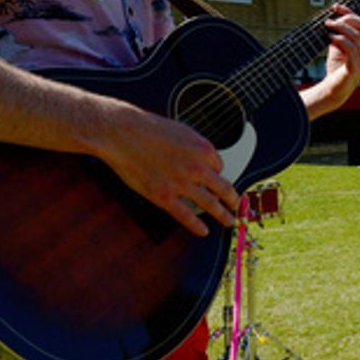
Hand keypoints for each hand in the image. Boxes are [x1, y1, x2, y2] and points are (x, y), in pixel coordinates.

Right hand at [94, 105, 238, 236]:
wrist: (122, 134)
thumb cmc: (148, 129)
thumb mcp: (182, 131)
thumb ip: (196, 147)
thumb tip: (206, 160)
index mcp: (203, 150)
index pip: (219, 166)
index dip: (217, 173)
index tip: (215, 179)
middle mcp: (196, 168)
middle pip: (223, 188)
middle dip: (232, 199)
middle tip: (236, 205)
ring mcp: (181, 184)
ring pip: (210, 204)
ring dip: (222, 215)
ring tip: (229, 221)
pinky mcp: (163, 196)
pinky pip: (186, 215)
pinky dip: (197, 226)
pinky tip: (203, 231)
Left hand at [304, 5, 359, 119]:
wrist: (334, 88)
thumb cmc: (337, 67)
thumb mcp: (339, 45)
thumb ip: (341, 33)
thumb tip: (334, 16)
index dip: (350, 12)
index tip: (335, 7)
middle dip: (349, 19)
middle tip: (332, 21)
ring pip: (357, 35)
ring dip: (340, 28)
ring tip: (327, 28)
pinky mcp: (356, 68)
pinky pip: (350, 48)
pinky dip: (339, 40)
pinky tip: (330, 38)